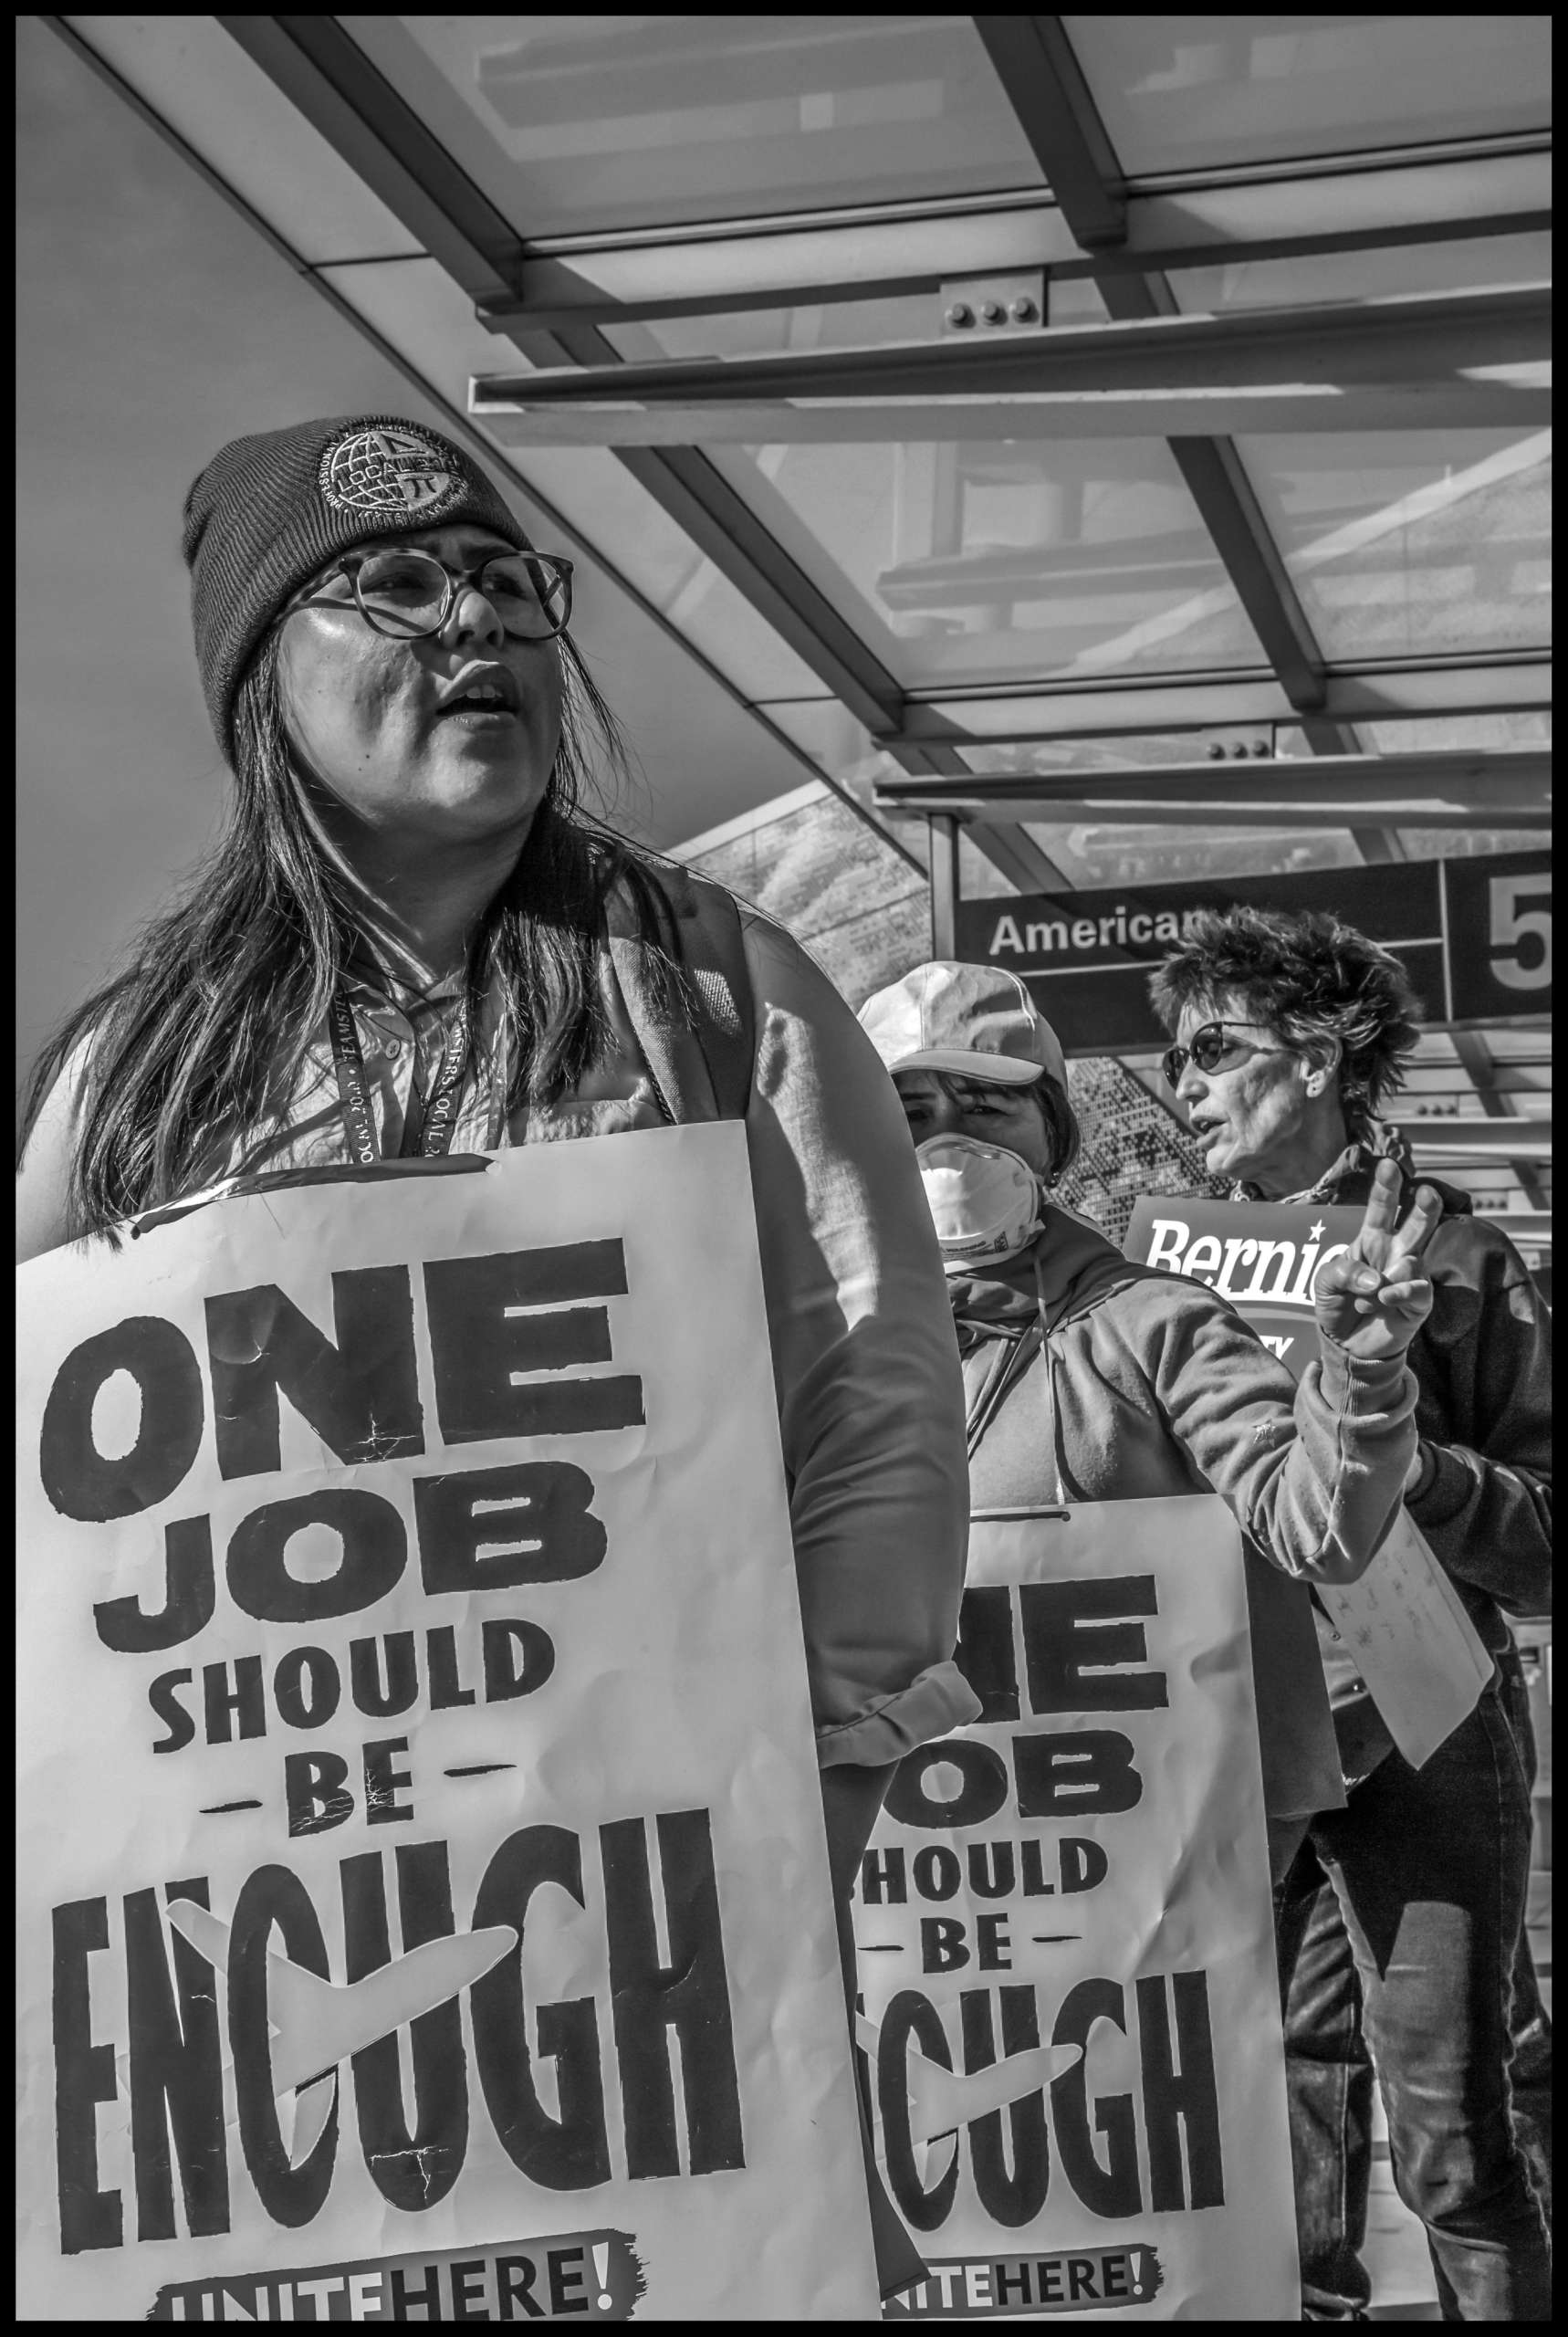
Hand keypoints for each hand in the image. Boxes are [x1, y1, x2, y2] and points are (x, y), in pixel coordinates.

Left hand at [1313, 1159, 1441, 1362]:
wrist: (1346, 1345)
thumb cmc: (1337, 1306)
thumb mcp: (1324, 1283)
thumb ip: (1342, 1272)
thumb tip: (1376, 1278)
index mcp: (1371, 1241)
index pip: (1382, 1209)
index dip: (1386, 1188)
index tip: (1389, 1166)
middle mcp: (1395, 1253)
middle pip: (1416, 1224)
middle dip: (1425, 1207)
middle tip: (1428, 1192)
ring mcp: (1409, 1277)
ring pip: (1413, 1259)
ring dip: (1386, 1276)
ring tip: (1367, 1297)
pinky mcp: (1419, 1302)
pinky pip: (1419, 1288)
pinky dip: (1400, 1291)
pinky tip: (1384, 1298)